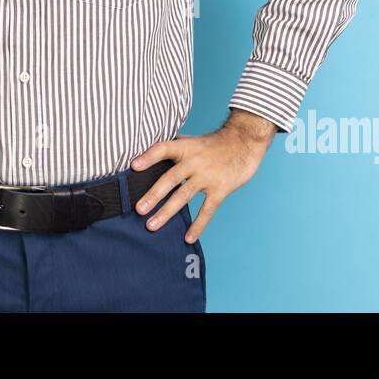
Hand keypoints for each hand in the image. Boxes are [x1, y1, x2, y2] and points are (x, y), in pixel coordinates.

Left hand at [129, 109, 276, 242]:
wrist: (244, 141)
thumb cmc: (214, 143)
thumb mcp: (193, 140)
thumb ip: (174, 147)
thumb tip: (148, 153)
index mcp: (185, 147)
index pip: (163, 148)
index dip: (148, 157)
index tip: (133, 166)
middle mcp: (194, 161)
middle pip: (170, 178)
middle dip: (154, 195)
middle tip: (139, 209)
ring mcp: (207, 176)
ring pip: (184, 196)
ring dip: (167, 212)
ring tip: (152, 225)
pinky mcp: (220, 189)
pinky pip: (207, 210)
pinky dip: (198, 225)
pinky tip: (188, 237)